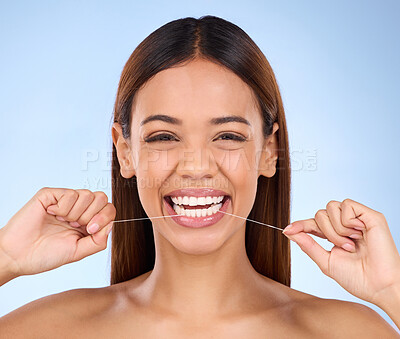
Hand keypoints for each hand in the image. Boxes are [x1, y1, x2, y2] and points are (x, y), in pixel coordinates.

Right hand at [0, 187, 115, 277]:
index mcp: (87, 222)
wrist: (19, 255)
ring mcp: (65, 200)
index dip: (104, 217)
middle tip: (75, 226)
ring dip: (75, 213)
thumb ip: (98, 241)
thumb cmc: (45, 255)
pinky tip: (52, 215)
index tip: (90, 230)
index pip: (108, 209)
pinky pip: (70, 194)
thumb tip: (111, 225)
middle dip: (91, 215)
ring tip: (62, 221)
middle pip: (101, 198)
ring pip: (87, 195)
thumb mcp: (78, 252)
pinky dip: (62, 208)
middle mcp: (78, 209)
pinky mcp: (51, 194)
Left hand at [283, 199, 399, 306]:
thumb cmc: (357, 278)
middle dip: (326, 233)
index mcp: (335, 236)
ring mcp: (357, 219)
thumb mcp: (326, 261)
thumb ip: (308, 245)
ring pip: (330, 207)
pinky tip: (358, 232)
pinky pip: (347, 204)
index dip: (301, 225)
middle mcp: (345, 225)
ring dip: (336, 229)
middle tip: (344, 248)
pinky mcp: (370, 215)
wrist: (379, 286)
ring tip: (352, 243)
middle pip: (320, 214)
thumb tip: (290, 233)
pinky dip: (347, 220)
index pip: (313, 223)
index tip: (288, 230)